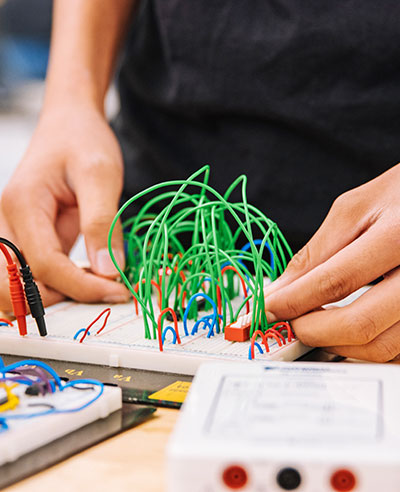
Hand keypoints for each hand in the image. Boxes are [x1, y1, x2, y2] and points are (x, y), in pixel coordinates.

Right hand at [1, 102, 129, 307]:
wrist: (70, 123)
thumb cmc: (83, 140)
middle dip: (55, 300)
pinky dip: (58, 285)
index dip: (82, 285)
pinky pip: (35, 272)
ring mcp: (16, 231)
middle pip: (14, 285)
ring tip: (97, 288)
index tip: (119, 291)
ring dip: (53, 296)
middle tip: (101, 294)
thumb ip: (102, 223)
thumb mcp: (100, 176)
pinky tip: (89, 280)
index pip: (44, 264)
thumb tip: (108, 273)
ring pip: (18, 284)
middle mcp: (8, 222)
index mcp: (23, 205)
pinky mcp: (30, 236)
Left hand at [263, 164, 399, 361]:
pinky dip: (362, 344)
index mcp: (397, 236)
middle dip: (312, 331)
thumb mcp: (353, 210)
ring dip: (336, 344)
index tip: (266, 309)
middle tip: (288, 322)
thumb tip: (279, 291)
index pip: (335, 282)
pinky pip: (395, 348)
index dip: (293, 301)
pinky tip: (343, 328)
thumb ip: (315, 253)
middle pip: (360, 325)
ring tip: (313, 324)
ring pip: (381, 347)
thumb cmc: (398, 198)